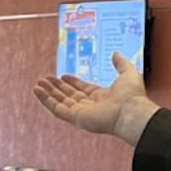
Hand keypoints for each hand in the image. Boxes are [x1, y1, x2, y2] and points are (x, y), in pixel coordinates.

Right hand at [33, 53, 155, 143]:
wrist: (131, 112)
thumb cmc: (133, 96)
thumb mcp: (128, 73)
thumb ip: (121, 63)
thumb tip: (116, 53)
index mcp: (103, 97)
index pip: (83, 89)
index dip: (73, 82)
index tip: (64, 76)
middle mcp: (91, 106)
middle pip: (70, 95)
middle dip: (58, 87)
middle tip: (46, 78)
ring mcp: (82, 112)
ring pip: (61, 102)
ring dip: (49, 92)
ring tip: (39, 83)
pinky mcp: (75, 117)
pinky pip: (56, 109)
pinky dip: (45, 100)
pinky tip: (37, 91)